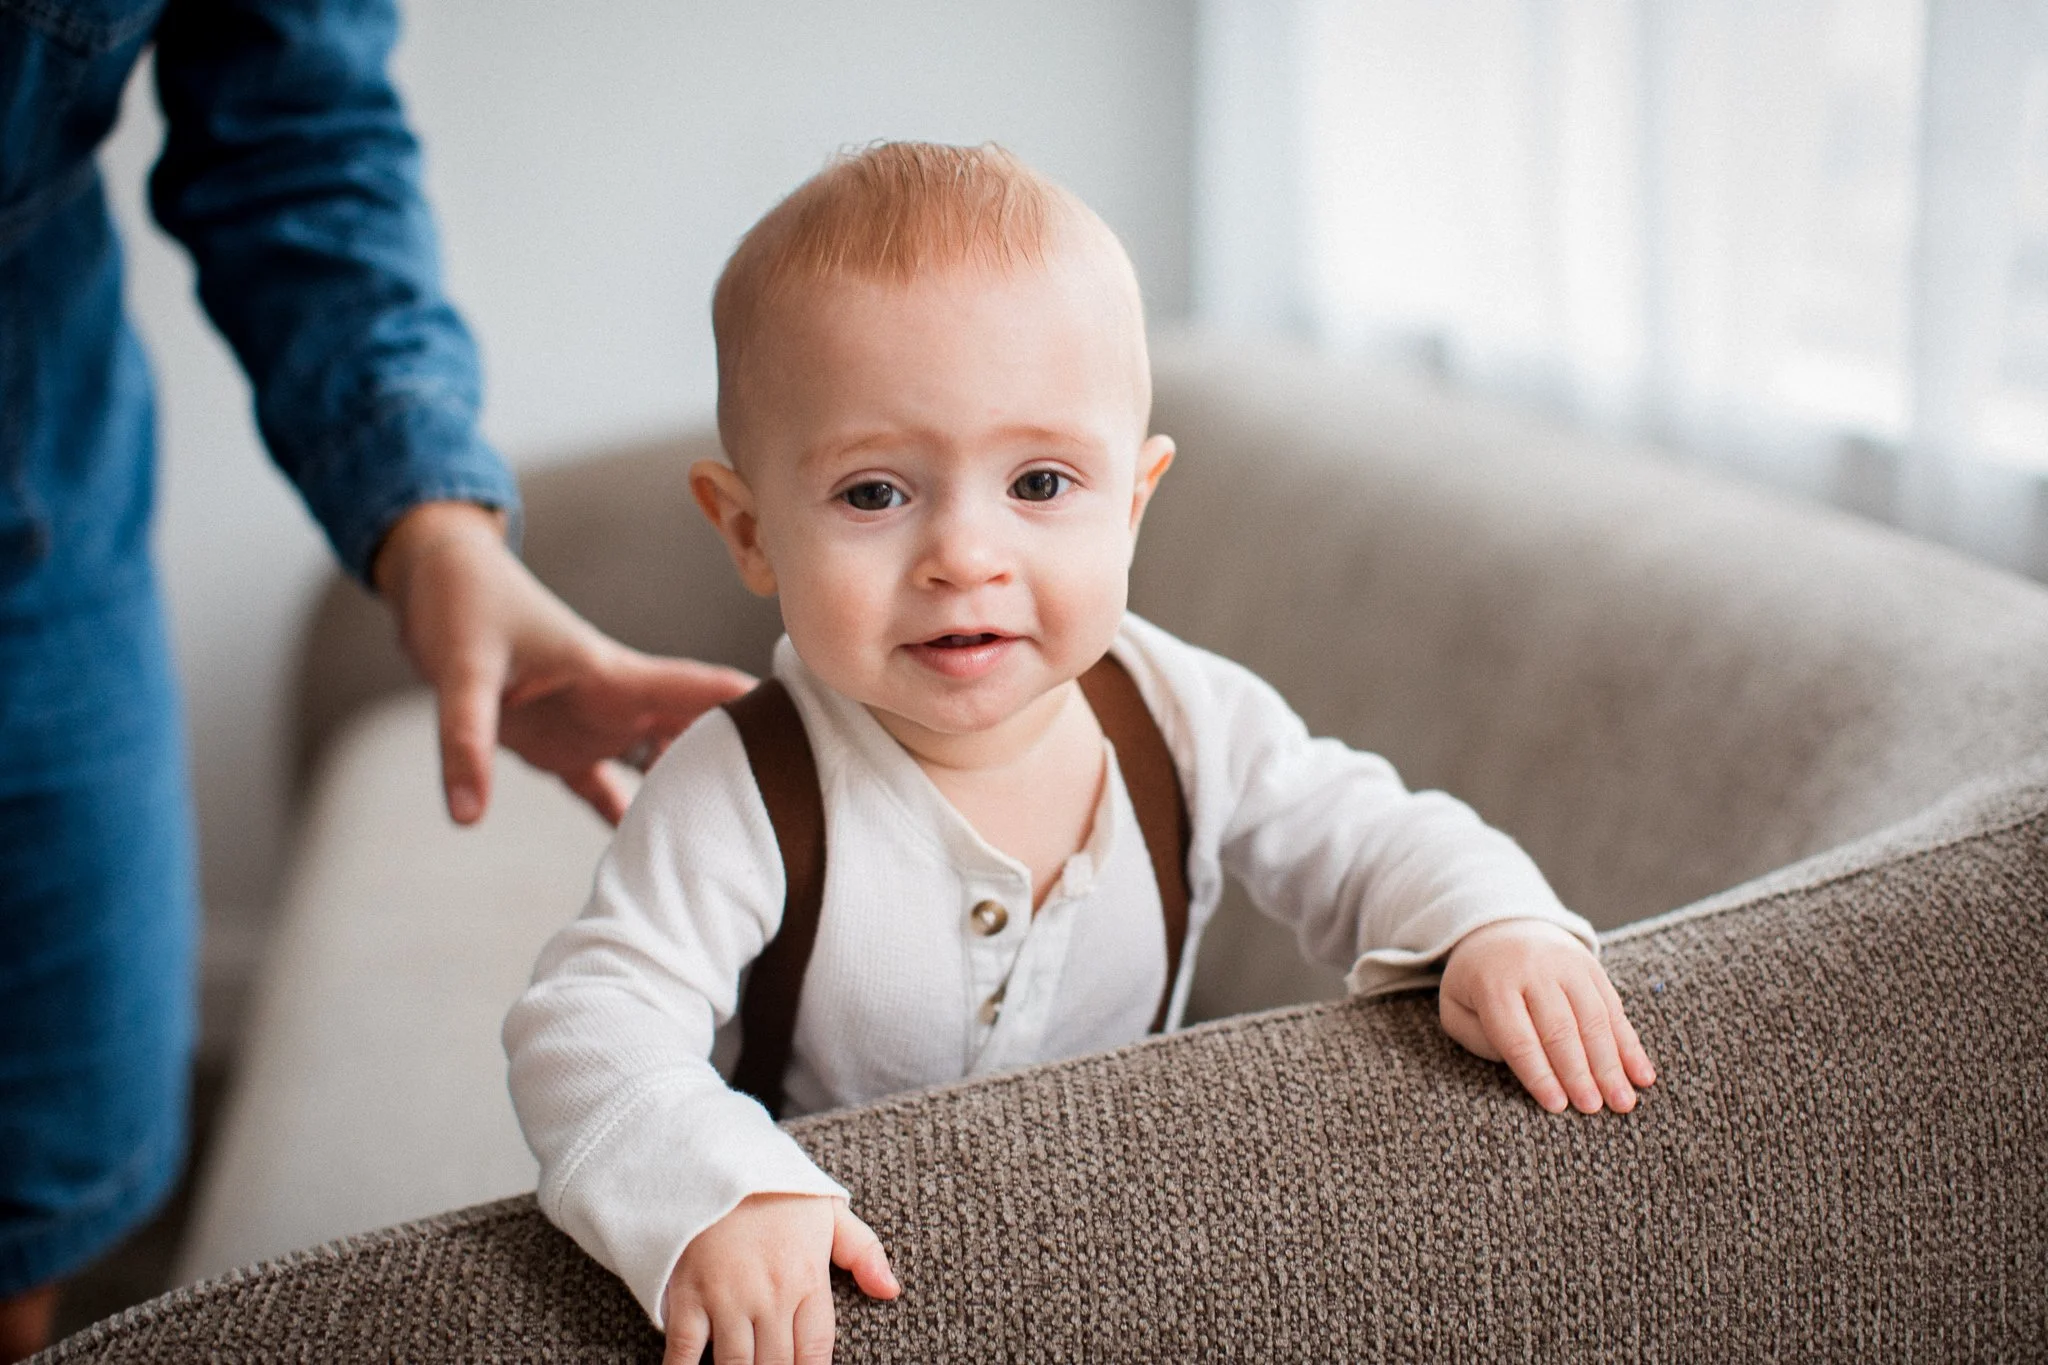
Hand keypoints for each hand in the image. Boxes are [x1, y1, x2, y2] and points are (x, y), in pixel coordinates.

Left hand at [372, 501, 754, 825]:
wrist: (433, 583)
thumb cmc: (457, 607)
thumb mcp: (458, 671)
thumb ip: (463, 742)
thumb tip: (468, 816)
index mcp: (608, 675)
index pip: (695, 691)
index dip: (750, 709)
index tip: (809, 729)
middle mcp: (612, 702)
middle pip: (692, 737)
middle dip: (734, 769)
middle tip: (785, 819)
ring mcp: (590, 724)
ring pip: (657, 764)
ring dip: (683, 796)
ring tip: (726, 850)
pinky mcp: (557, 743)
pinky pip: (603, 787)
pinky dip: (624, 816)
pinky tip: (647, 858)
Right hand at [663, 1194, 898, 1364]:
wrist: (717, 1158)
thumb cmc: (775, 1192)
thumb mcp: (829, 1212)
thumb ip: (863, 1252)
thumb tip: (891, 1291)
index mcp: (807, 1278)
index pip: (816, 1351)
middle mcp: (770, 1296)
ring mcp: (727, 1299)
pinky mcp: (688, 1297)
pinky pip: (684, 1352)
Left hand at [1437, 918, 1656, 1113]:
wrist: (1503, 926)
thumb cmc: (1477, 981)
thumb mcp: (1455, 1006)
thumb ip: (1477, 1038)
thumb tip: (1521, 1065)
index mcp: (1493, 983)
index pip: (1518, 1037)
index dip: (1539, 1074)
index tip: (1557, 1106)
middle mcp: (1533, 969)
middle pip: (1560, 1029)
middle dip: (1579, 1073)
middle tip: (1593, 1109)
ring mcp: (1567, 964)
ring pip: (1594, 1019)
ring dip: (1611, 1065)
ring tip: (1623, 1102)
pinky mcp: (1592, 966)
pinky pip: (1614, 1009)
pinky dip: (1630, 1045)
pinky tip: (1641, 1075)